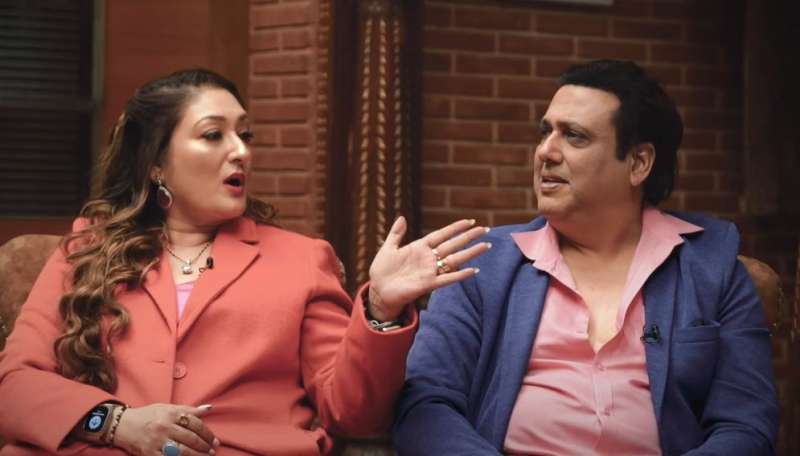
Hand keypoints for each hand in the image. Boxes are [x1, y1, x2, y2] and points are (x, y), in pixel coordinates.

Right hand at [113, 403, 218, 455]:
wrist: (123, 425)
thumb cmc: (148, 415)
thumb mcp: (167, 408)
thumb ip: (188, 410)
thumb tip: (209, 408)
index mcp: (170, 414)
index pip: (195, 423)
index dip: (207, 433)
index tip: (214, 440)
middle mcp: (165, 427)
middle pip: (190, 438)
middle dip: (205, 445)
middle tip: (213, 449)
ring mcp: (157, 441)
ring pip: (182, 451)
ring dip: (196, 455)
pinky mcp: (150, 453)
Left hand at [368, 217, 490, 320]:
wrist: (378, 291)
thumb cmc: (382, 270)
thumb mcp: (388, 248)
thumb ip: (396, 234)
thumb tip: (402, 217)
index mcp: (420, 247)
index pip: (442, 235)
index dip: (455, 228)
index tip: (470, 221)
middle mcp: (428, 258)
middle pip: (453, 245)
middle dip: (469, 237)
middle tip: (485, 230)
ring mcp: (430, 271)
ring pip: (455, 260)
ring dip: (470, 253)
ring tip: (486, 246)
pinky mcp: (428, 284)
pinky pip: (447, 279)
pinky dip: (460, 275)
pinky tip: (473, 270)